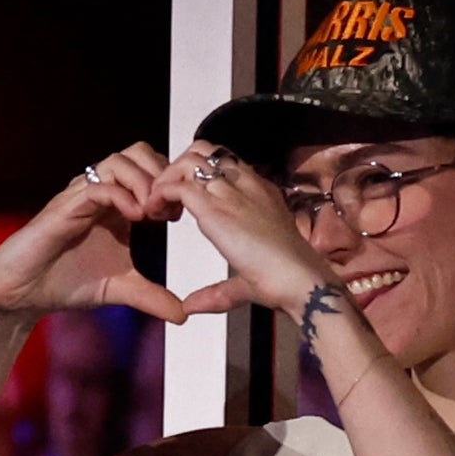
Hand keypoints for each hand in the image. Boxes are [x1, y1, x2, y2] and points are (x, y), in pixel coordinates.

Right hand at [0, 146, 190, 324]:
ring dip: (143, 182)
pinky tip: (135, 218)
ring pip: (118, 161)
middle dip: (160, 174)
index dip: (170, 185)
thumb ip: (151, 296)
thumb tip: (183, 315)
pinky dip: (121, 195)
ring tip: (152, 213)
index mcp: (117, 204)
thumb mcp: (120, 289)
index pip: (150, 168)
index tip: (179, 214)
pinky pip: (97, 186)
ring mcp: (81, 196)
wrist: (22, 294)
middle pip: (138, 152)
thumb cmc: (64, 283)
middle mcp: (100, 193)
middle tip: (168, 208)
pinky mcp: (64, 207)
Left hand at [156, 141, 335, 322]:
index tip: (181, 201)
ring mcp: (232, 193)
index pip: (223, 162)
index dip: (196, 174)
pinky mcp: (216, 208)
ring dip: (166, 179)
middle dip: (177, 168)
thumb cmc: (285, 280)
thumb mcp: (245, 280)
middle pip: (203, 150)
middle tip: (165, 198)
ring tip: (157, 206)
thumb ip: (216, 291)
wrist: (300, 280)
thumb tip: (190, 305)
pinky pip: (178, 184)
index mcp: (260, 193)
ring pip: (189, 160)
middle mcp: (246, 185)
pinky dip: (160, 193)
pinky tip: (155, 213)